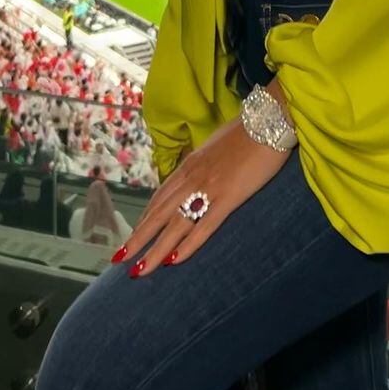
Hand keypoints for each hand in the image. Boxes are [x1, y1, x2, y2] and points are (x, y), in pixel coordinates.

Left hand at [116, 117, 289, 277]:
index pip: (159, 197)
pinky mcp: (229, 197)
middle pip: (158, 214)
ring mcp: (209, 188)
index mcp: (189, 165)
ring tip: (139, 270)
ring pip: (174, 225)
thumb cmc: (247, 132)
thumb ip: (203, 165)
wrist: (268, 119)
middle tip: (119, 259)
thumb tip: (198, 177)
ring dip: (155, 250)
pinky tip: (175, 261)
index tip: (132, 236)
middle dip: (138, 239)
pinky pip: (204, 226)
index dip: (144, 219)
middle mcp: (192, 177)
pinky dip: (188, 245)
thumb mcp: (216, 147)